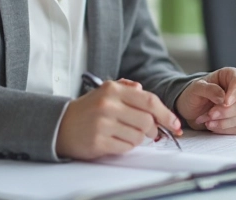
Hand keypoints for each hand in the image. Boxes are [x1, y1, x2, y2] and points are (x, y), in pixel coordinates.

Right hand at [55, 79, 182, 159]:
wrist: (60, 125)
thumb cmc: (88, 109)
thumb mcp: (106, 91)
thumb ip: (127, 88)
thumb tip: (144, 91)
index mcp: (113, 89)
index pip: (149, 101)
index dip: (166, 113)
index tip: (175, 123)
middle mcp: (108, 105)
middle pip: (147, 121)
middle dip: (155, 130)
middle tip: (152, 132)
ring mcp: (102, 124)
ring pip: (138, 136)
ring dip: (139, 139)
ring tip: (127, 134)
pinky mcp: (98, 141)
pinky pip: (126, 148)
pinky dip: (127, 146)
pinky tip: (118, 141)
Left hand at [175, 68, 235, 134]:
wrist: (195, 109)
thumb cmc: (197, 94)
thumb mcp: (196, 88)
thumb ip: (208, 89)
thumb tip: (222, 97)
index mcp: (233, 75)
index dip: (234, 94)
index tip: (224, 103)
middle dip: (225, 112)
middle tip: (210, 115)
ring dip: (224, 122)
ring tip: (208, 122)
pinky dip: (226, 129)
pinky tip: (215, 126)